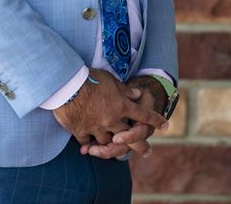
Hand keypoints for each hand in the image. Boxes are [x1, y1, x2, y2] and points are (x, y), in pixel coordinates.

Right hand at [52, 69, 167, 149]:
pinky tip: (88, 147)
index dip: (155, 119)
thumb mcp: (109, 79)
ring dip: (111, 146)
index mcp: (121, 106)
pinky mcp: (81, 131)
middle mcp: (112, 120)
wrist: (65, 86)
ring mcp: (97, 127)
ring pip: (108, 142)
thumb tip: (136, 94)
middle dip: (140, 145)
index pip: (143, 114)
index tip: (164, 125)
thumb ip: (123, 90)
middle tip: (147, 152)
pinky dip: (88, 144)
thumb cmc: (88, 78)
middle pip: (130, 137)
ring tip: (114, 150)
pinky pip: (87, 142)